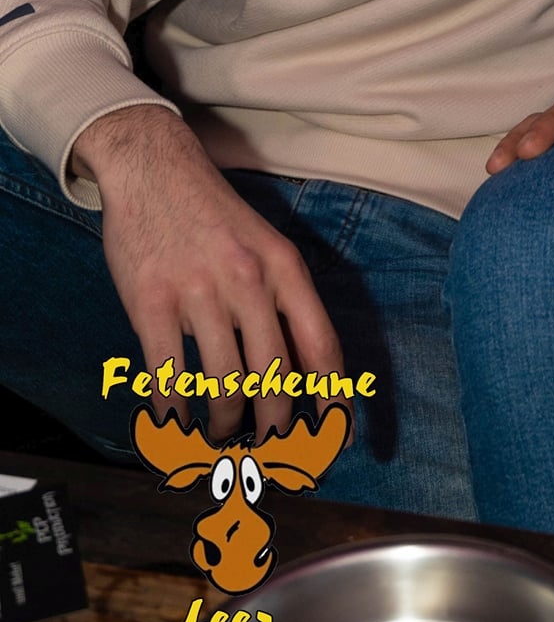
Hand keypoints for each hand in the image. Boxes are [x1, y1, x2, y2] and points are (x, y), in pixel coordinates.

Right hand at [75, 106, 342, 438]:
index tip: (335, 441)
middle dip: (276, 431)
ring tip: (222, 438)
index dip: (333, 403)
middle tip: (270, 453)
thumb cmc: (215, 217)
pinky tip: (174, 426)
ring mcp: (198, 292)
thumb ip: (285, 304)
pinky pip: (167, 377)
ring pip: (224, 387)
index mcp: (285, 267)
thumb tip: (308, 375)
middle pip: (275, 380)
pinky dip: (172, 415)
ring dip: (225, 428)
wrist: (155, 168)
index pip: (322, 348)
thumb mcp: (266, 247)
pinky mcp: (151, 302)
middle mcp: (249, 281)